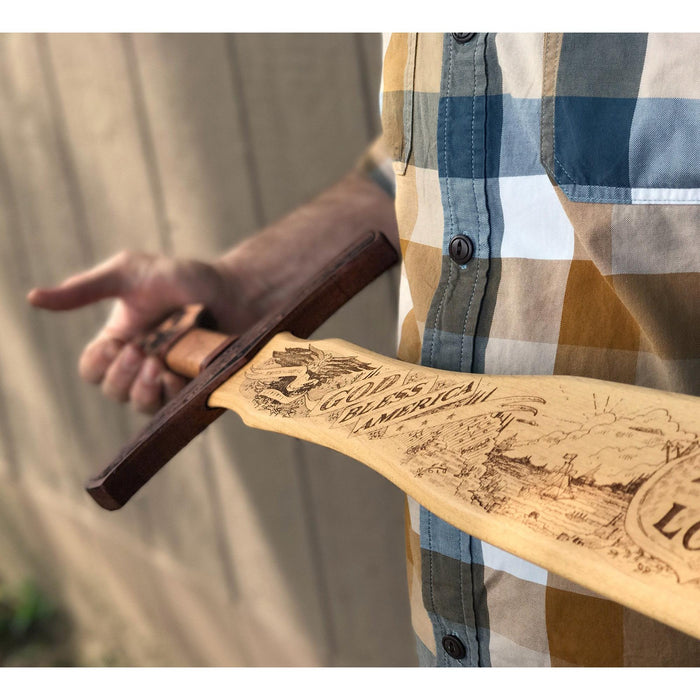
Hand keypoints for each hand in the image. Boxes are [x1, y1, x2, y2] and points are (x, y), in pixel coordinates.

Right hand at [27, 251, 248, 413]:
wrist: (231, 289)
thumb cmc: (181, 278)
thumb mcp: (130, 274)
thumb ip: (86, 289)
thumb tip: (33, 298)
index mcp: (120, 340)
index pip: (92, 369)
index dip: (99, 363)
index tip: (119, 343)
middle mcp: (140, 364)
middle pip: (113, 391)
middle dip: (122, 376)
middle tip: (142, 353)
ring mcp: (168, 377)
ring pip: (141, 406)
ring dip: (143, 391)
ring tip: (159, 367)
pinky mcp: (193, 386)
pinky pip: (173, 407)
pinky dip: (170, 396)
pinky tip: (176, 377)